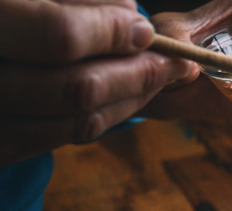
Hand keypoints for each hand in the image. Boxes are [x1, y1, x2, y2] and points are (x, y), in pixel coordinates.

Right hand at [0, 0, 195, 165]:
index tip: (142, 28)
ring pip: (74, 122)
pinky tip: (126, 97)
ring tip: (162, 77)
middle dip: (137, 74)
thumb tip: (128, 13)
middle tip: (176, 61)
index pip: (58, 37)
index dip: (109, 33)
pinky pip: (56, 140)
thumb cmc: (3, 10)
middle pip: (74, 89)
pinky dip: (101, 118)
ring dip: (131, 100)